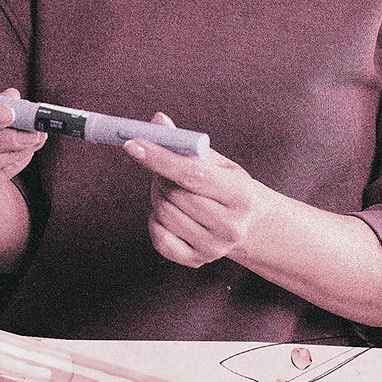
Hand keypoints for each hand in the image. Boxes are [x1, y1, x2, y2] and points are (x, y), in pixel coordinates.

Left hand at [124, 112, 270, 267]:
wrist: (248, 224)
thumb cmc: (228, 187)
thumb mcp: (217, 162)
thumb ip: (186, 143)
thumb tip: (157, 121)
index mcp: (241, 196)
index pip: (193, 174)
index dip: (160, 157)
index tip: (133, 143)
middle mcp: (231, 226)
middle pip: (174, 194)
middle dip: (161, 176)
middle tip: (167, 172)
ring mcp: (214, 248)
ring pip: (163, 213)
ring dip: (159, 197)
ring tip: (174, 193)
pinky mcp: (196, 261)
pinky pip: (159, 237)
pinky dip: (156, 221)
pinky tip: (170, 214)